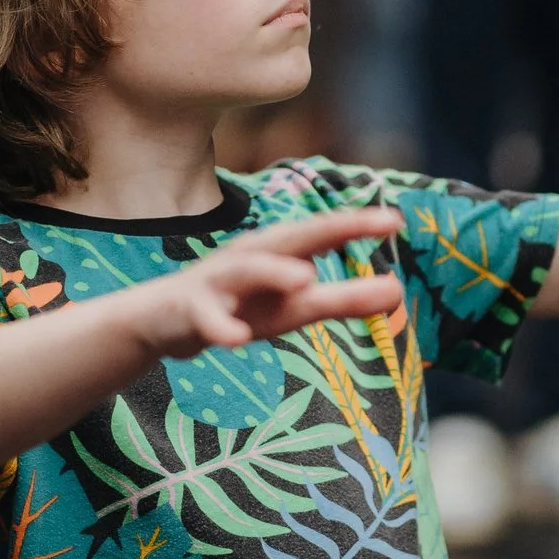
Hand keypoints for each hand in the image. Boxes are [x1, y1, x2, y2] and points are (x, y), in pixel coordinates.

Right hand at [130, 208, 405, 359]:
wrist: (161, 322)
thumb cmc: (240, 307)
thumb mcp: (295, 307)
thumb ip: (344, 299)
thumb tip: (398, 291)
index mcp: (277, 252)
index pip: (322, 233)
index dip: (357, 224)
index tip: (397, 221)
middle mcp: (249, 256)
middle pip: (290, 238)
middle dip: (329, 227)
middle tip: (368, 222)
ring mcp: (217, 282)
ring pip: (245, 270)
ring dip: (273, 272)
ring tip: (306, 279)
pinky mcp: (190, 311)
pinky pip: (206, 319)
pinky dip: (221, 327)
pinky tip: (238, 338)